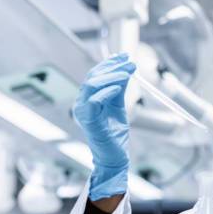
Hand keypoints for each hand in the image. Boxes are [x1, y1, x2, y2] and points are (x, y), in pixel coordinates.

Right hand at [72, 54, 135, 200]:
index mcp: (87, 99)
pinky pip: (94, 102)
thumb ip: (119, 89)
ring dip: (112, 75)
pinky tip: (119, 87)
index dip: (109, 63)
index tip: (125, 55)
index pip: (95, 74)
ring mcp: (83, 113)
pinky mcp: (89, 122)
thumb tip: (125, 69)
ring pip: (91, 85)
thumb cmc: (114, 135)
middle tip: (130, 62)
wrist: (115, 158)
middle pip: (93, 76)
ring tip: (128, 72)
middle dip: (113, 66)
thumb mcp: (118, 106)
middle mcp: (82, 104)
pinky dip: (107, 91)